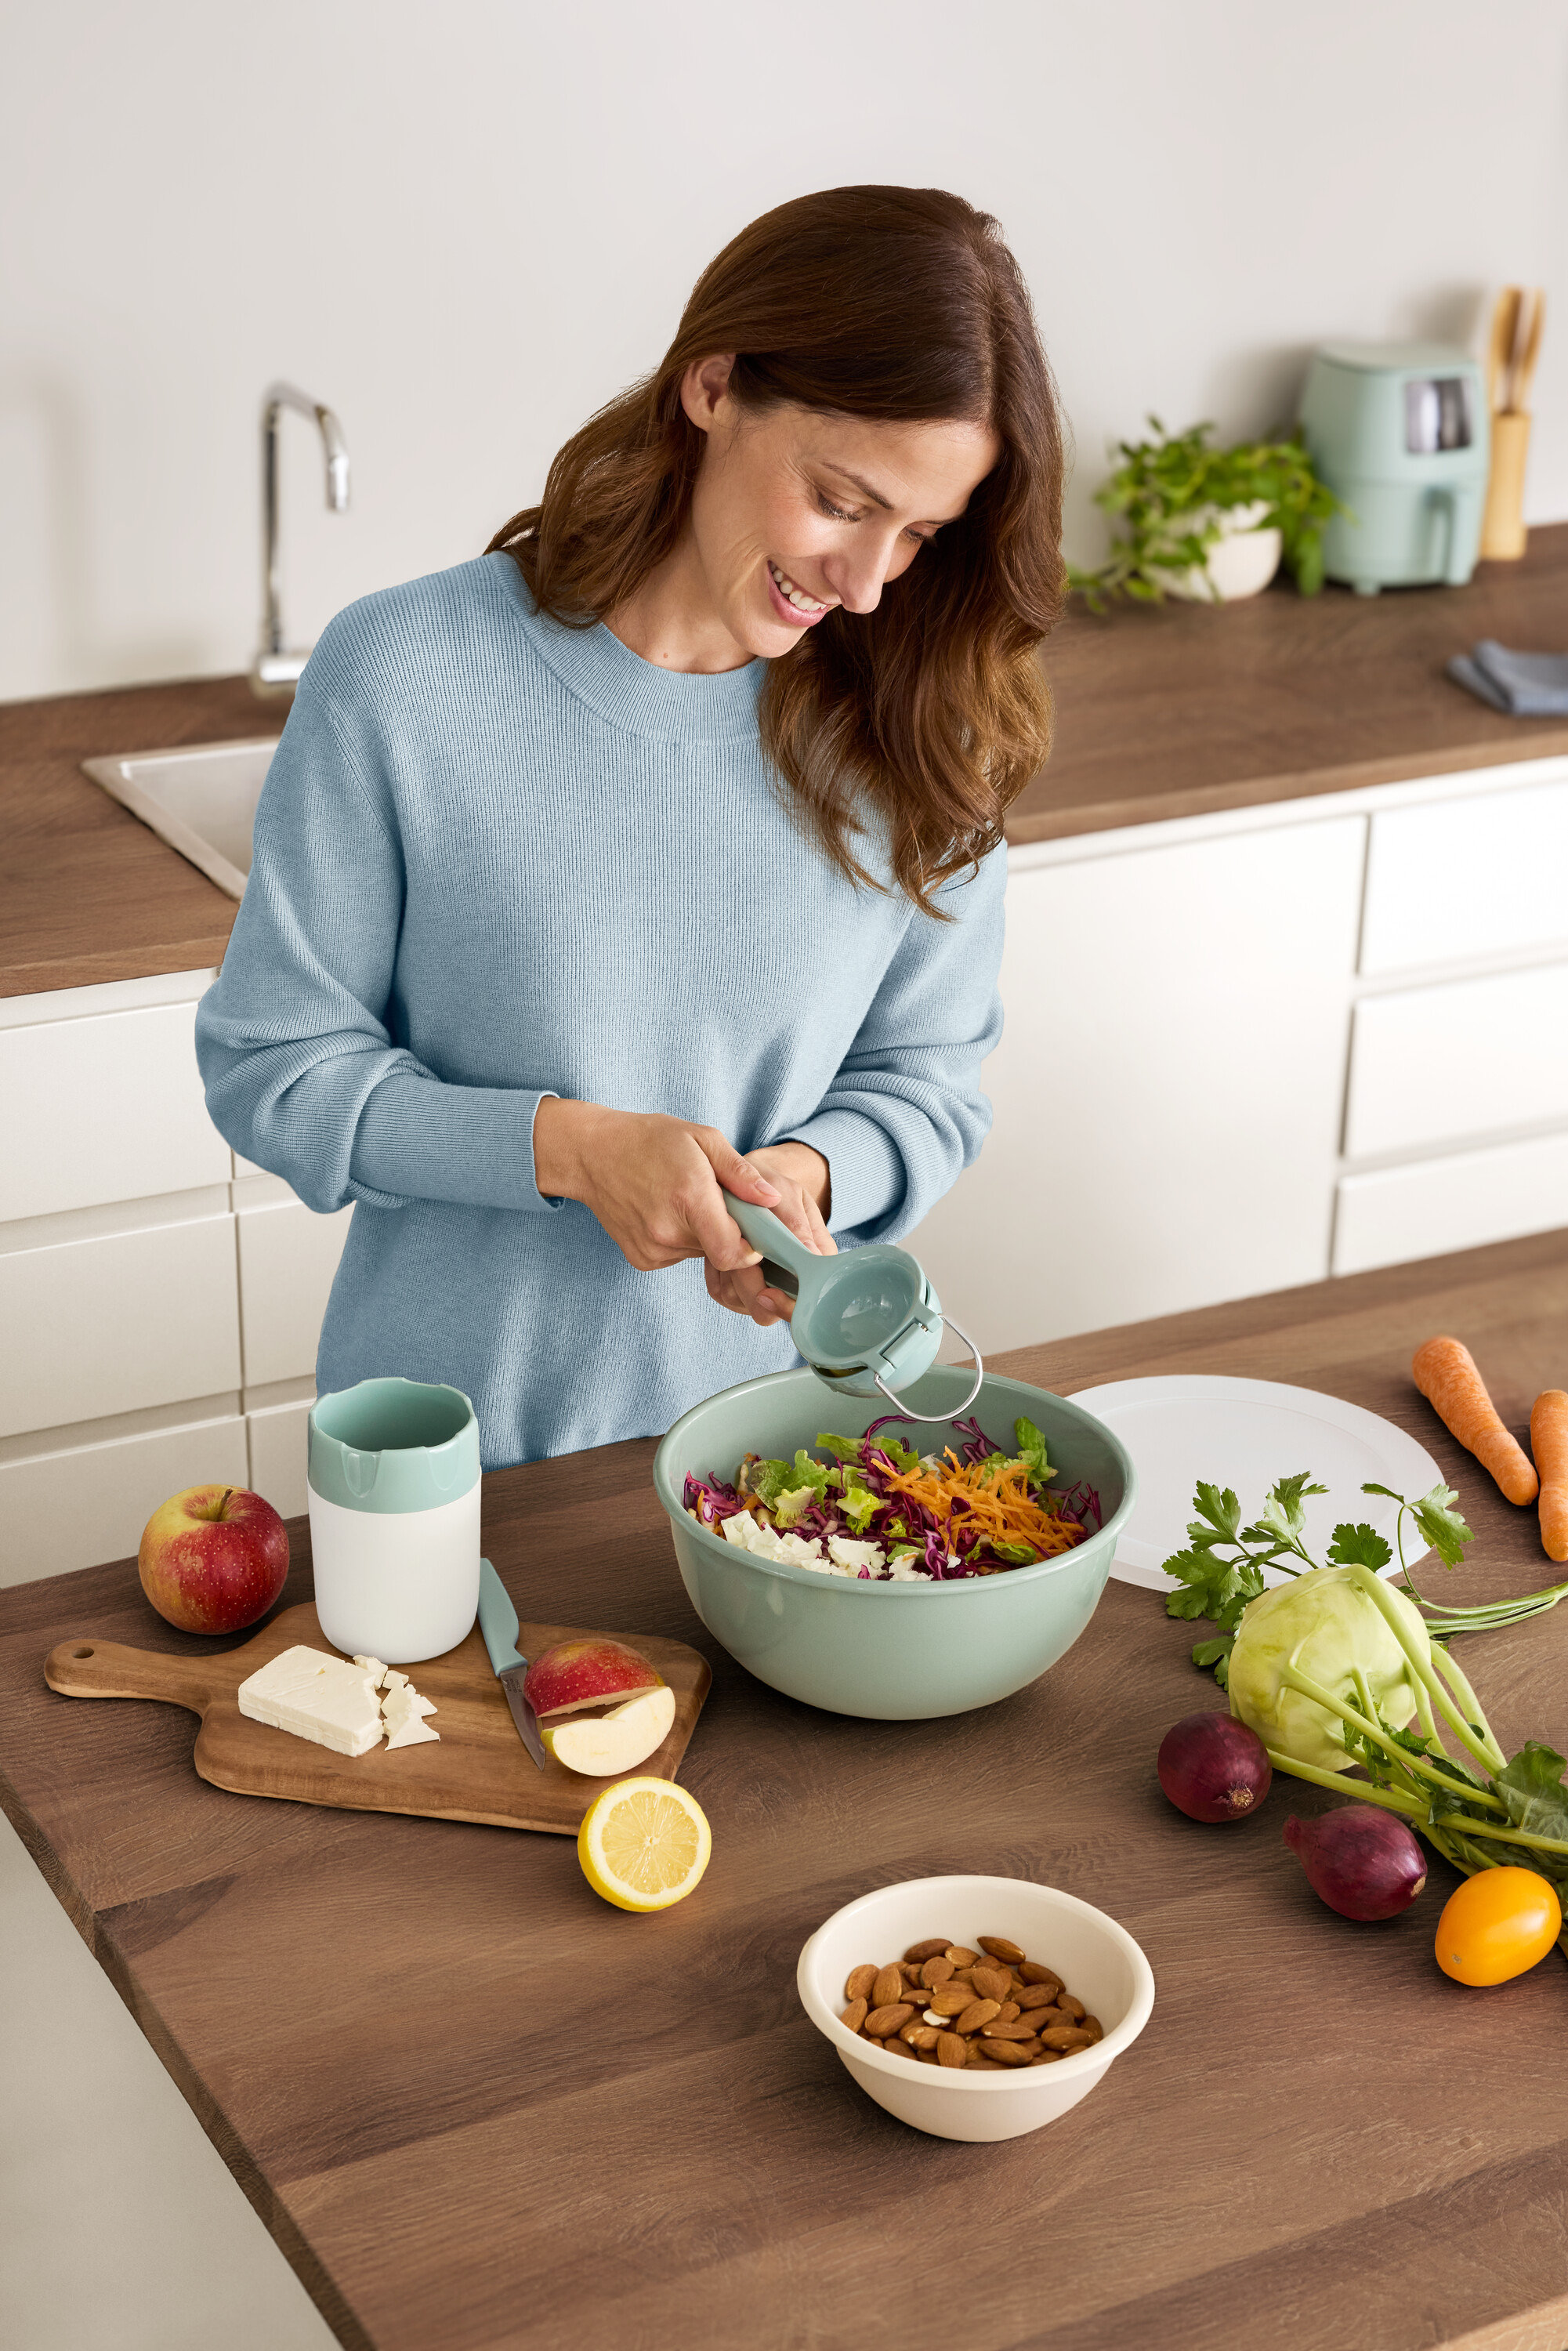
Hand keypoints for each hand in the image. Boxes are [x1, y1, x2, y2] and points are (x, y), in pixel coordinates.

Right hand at [532, 1102, 831, 1323]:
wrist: (591, 1154)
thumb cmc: (650, 1140)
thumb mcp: (703, 1139)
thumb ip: (741, 1174)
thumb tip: (773, 1201)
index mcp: (689, 1198)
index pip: (734, 1253)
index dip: (752, 1247)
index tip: (753, 1229)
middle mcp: (668, 1231)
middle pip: (721, 1252)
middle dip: (728, 1231)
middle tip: (716, 1201)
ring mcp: (652, 1249)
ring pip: (700, 1253)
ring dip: (704, 1234)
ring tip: (686, 1200)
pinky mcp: (641, 1259)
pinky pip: (679, 1256)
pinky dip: (682, 1239)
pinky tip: (667, 1212)